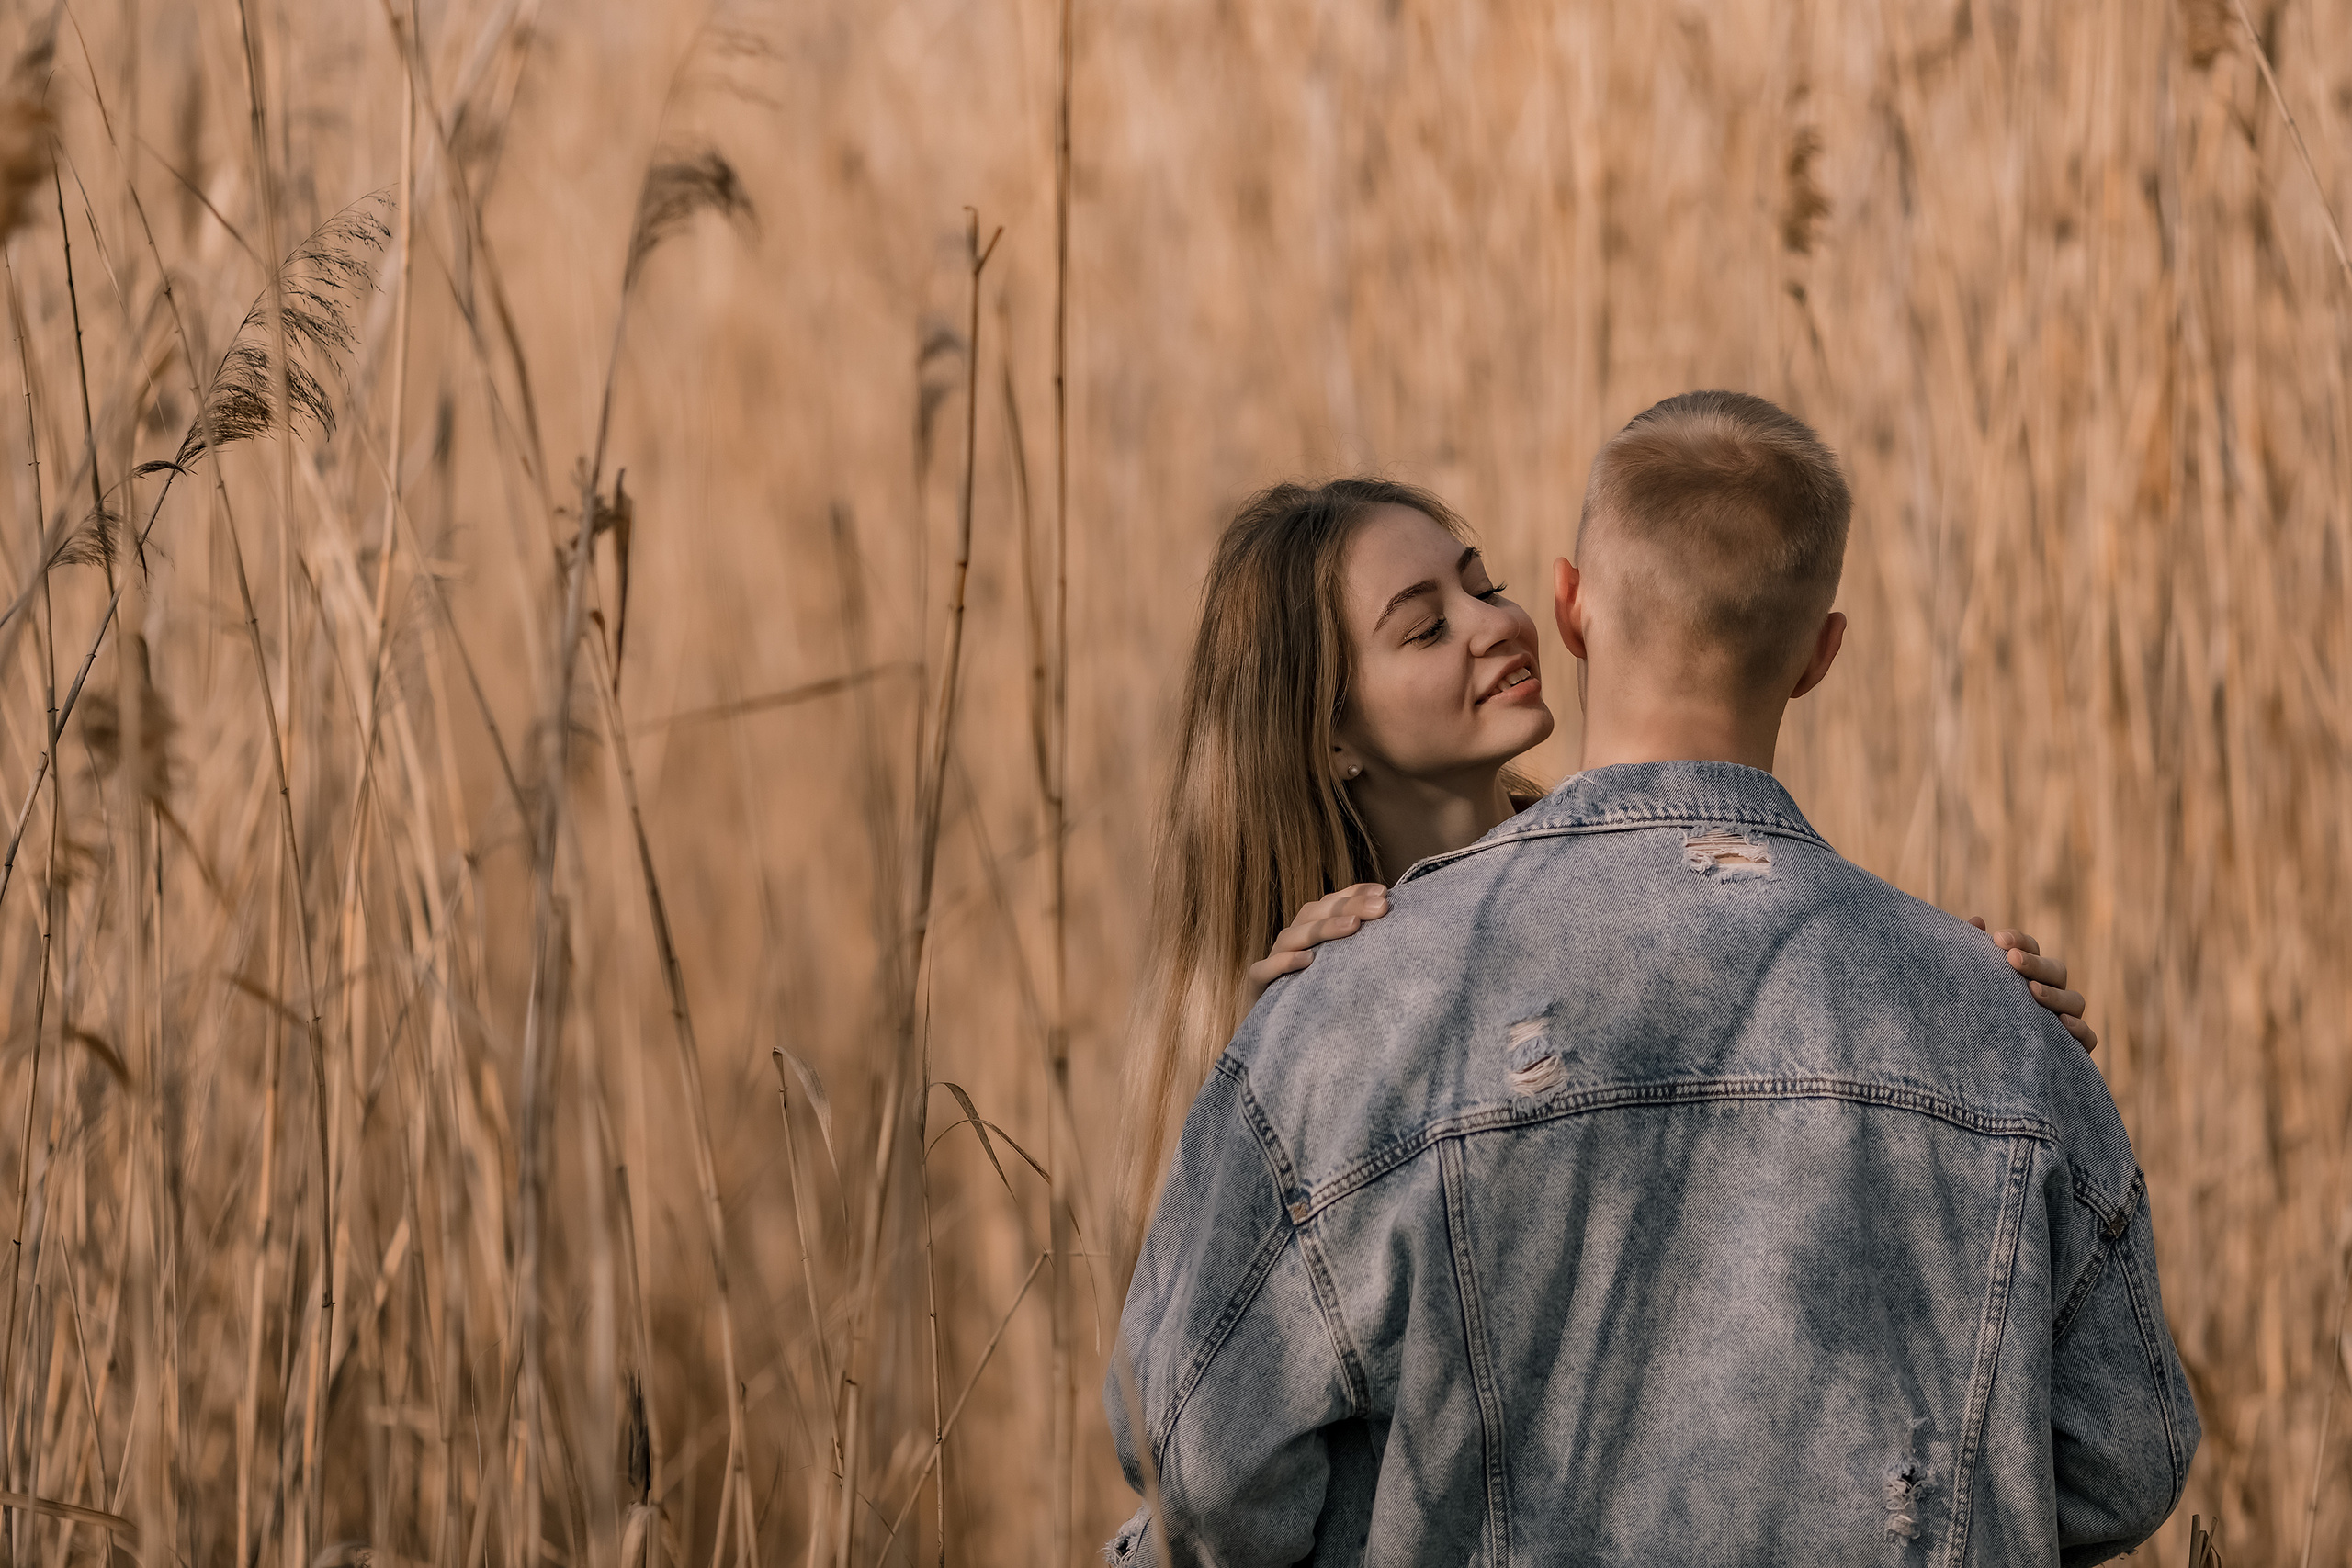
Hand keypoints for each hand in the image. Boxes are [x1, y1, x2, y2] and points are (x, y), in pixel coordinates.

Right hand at [1244, 884, 1390, 1005]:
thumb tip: (1396, 932)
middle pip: (1314, 913)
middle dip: (1349, 906)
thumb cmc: (1316, 1001)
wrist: (1281, 1038)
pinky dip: (1285, 962)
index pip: (1330, 904)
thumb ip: (1359, 952)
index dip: (1354, 894)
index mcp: (1309, 931)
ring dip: (1323, 928)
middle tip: (1381, 907)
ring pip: (1292, 936)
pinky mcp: (1257, 984)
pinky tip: (1308, 960)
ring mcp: (1271, 960)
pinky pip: (1264, 969)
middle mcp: (1290, 941)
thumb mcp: (1340, 973)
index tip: (1384, 893)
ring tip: (1354, 926)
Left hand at [1968, 917, 2095, 1051]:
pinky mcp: (2071, 1050)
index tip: (1998, 939)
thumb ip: (1970, 953)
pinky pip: (2087, 1038)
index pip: (2030, 950)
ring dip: (2054, 994)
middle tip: (2012, 960)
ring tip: (2032, 991)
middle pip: (2056, 971)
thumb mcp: (1965, 987)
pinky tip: (2061, 1023)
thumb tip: (1977, 921)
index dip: (2019, 941)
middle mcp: (2048, 995)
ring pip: (2074, 1001)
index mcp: (2025, 975)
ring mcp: (2063, 1021)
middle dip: (2035, 964)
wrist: (1976, 1072)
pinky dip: (2079, 1029)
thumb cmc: (1969, 1019)